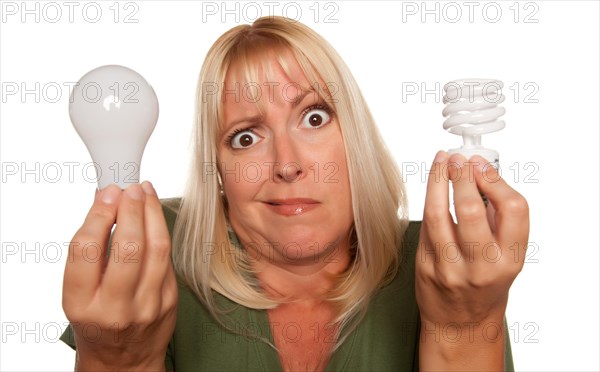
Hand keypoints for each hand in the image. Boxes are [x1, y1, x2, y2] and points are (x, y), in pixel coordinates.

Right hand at [62, 182, 176, 370]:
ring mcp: (147, 306)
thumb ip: (89, 252)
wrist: (122, 361)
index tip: (106, 194)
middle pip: (129, 247)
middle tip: (131, 189)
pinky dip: (161, 233)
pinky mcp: (169, 302)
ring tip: (145, 193)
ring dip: (152, 213)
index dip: (99, 215)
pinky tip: (154, 218)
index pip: (88, 250)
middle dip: (132, 210)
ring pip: (157, 249)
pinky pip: (168, 260)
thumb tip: (104, 203)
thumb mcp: (78, 292)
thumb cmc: (96, 320)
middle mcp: (115, 307)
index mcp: (82, 303)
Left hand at [416, 151, 528, 368]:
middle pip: (471, 209)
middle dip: (463, 177)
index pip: (513, 210)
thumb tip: (482, 172)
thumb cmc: (485, 282)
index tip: (482, 165)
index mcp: (509, 260)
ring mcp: (450, 268)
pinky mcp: (426, 267)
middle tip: (458, 159)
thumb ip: (499, 218)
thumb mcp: (506, 255)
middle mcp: (482, 266)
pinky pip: (425, 226)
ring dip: (438, 181)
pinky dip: (429, 200)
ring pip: (438, 214)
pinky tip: (433, 187)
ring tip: (441, 163)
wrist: (461, 321)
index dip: (496, 181)